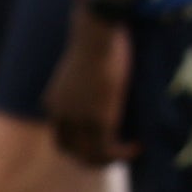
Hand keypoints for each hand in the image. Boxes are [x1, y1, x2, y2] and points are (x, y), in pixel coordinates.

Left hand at [43, 12, 133, 167]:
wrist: (97, 32)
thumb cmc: (95, 35)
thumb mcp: (84, 59)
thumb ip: (86, 74)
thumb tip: (101, 72)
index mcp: (53, 101)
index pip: (60, 133)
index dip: (77, 142)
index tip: (97, 140)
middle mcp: (60, 115)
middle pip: (70, 149)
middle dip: (89, 157)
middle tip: (113, 154)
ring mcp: (78, 120)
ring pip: (89, 155)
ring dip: (109, 159)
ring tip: (130, 153)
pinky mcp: (98, 121)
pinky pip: (107, 149)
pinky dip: (123, 154)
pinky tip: (138, 147)